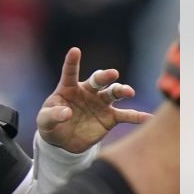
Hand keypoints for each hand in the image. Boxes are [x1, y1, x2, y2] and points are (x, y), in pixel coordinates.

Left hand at [36, 47, 151, 152]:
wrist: (63, 143)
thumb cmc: (51, 125)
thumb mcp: (45, 121)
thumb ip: (53, 115)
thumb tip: (67, 113)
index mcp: (69, 88)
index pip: (70, 72)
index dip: (72, 62)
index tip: (75, 50)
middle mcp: (88, 92)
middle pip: (98, 80)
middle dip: (105, 76)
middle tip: (112, 74)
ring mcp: (100, 103)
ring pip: (113, 93)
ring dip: (121, 90)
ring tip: (128, 92)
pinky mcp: (110, 118)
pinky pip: (126, 115)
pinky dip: (137, 116)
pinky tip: (148, 117)